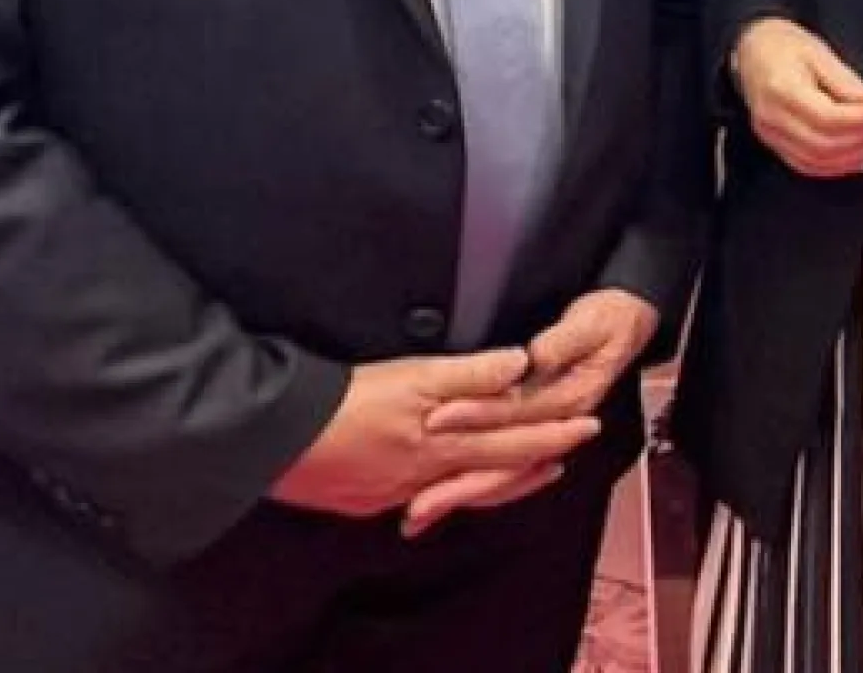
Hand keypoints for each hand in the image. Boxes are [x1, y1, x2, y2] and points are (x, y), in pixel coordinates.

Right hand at [268, 350, 599, 520]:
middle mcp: (429, 473)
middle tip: (571, 449)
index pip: (514, 439)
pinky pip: (427, 497)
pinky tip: (453, 488)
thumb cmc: (345, 401)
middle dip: (538, 456)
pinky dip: (453, 491)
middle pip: (497, 468)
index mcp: (445, 442)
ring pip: (466, 487)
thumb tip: (522, 365)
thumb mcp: (415, 376)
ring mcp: (398, 490)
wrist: (276, 441)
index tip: (586, 424)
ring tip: (532, 470)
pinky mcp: (370, 497)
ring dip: (502, 477)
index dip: (553, 431)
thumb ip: (472, 374)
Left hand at [405, 289, 658, 532]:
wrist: (625, 327)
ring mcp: (545, 436)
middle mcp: (557, 425)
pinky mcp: (532, 436)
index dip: (477, 414)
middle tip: (417, 499)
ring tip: (419, 512)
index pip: (517, 410)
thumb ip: (565, 341)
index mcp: (570, 398)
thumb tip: (539, 356)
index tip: (438, 418)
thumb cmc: (606, 322)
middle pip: (505, 459)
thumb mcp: (591, 323)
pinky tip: (441, 497)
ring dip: (460, 493)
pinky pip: (501, 469)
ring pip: (502, 473)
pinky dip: (471, 485)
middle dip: (459, 479)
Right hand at [733, 17, 862, 179]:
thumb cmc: (783, 46)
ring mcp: (771, 134)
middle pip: (823, 144)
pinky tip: (858, 158)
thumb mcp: (821, 53)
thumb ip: (850, 84)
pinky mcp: (774, 143)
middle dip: (862, 141)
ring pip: (816, 161)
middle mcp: (772, 117)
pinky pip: (806, 165)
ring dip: (853, 157)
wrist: (752, 49)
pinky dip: (836, 166)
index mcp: (782, 89)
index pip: (828, 117)